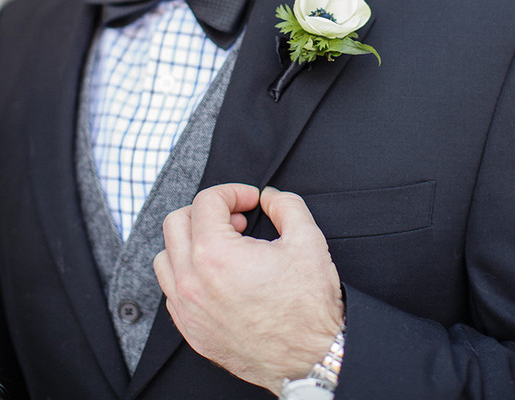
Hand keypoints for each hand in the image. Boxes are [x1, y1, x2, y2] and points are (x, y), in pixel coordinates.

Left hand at [154, 183, 343, 394]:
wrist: (312, 359)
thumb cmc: (309, 307)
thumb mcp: (307, 239)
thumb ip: (285, 204)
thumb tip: (269, 198)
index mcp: (216, 255)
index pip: (206, 201)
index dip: (232, 192)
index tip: (250, 200)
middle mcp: (192, 282)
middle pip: (176, 223)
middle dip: (206, 212)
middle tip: (236, 220)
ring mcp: (188, 310)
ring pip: (165, 258)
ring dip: (190, 242)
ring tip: (222, 246)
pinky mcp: (191, 332)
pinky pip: (171, 292)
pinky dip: (187, 274)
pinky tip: (217, 276)